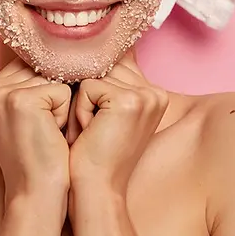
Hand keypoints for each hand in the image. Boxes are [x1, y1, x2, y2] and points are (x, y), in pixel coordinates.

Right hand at [0, 58, 72, 204]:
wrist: (36, 194)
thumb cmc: (39, 158)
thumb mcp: (28, 117)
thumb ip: (32, 84)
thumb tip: (60, 54)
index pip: (32, 65)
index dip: (48, 90)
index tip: (40, 124)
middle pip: (44, 68)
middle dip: (55, 98)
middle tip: (44, 132)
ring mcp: (4, 94)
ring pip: (56, 78)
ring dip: (62, 106)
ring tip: (48, 133)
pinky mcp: (23, 101)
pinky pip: (63, 92)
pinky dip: (66, 114)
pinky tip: (52, 136)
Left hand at [65, 52, 168, 196]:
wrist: (95, 190)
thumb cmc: (93, 154)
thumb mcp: (106, 113)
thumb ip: (108, 80)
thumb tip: (89, 46)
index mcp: (154, 93)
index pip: (113, 64)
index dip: (94, 90)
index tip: (99, 123)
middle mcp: (155, 92)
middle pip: (102, 67)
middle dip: (87, 97)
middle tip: (94, 131)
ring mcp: (145, 96)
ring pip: (92, 76)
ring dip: (81, 104)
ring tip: (91, 132)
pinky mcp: (128, 101)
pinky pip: (86, 88)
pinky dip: (79, 111)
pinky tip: (90, 134)